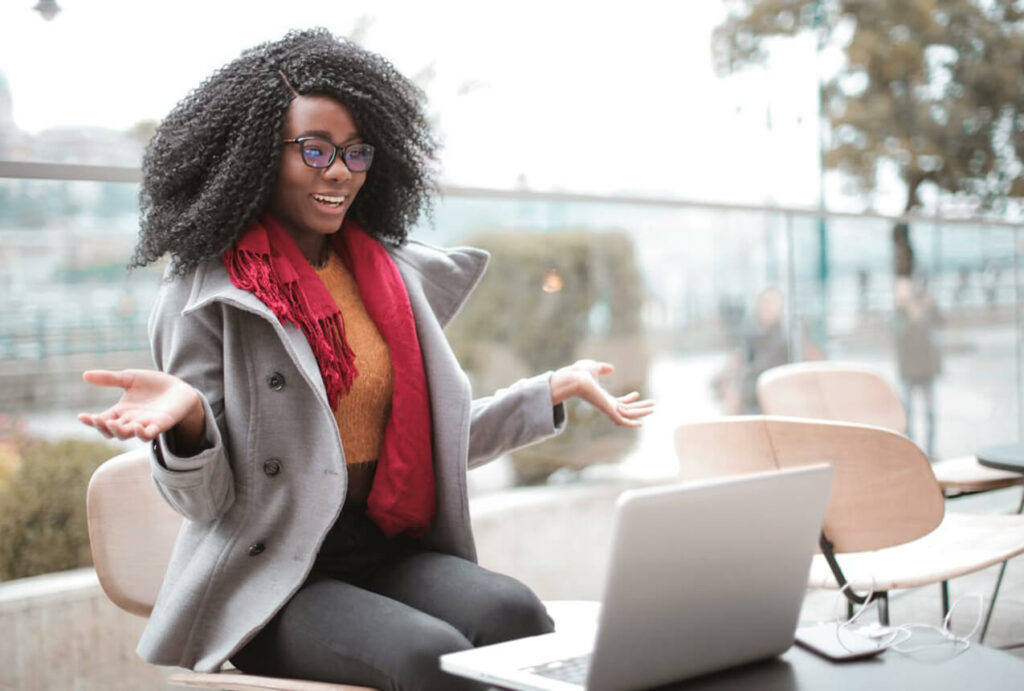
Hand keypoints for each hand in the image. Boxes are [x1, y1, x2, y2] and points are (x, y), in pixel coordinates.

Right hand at [78, 369, 203, 445]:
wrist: (179, 388)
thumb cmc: (153, 384)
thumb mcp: (129, 378)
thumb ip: (109, 378)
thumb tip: (85, 375)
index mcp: (120, 411)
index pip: (102, 419)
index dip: (91, 421)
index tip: (81, 416)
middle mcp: (130, 421)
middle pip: (112, 431)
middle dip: (103, 427)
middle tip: (98, 419)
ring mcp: (145, 424)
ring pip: (128, 435)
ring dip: (119, 431)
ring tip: (113, 423)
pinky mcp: (160, 425)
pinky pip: (149, 434)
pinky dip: (142, 433)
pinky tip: (137, 426)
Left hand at [549, 360, 654, 427]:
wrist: (574, 377)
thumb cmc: (580, 373)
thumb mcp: (594, 368)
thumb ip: (602, 368)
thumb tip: (612, 369)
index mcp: (603, 398)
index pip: (619, 402)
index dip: (629, 399)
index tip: (637, 393)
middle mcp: (606, 405)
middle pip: (627, 409)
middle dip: (641, 408)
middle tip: (653, 405)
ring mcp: (607, 409)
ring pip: (628, 414)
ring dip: (642, 412)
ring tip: (654, 408)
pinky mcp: (608, 411)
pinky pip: (622, 420)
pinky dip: (631, 424)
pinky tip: (641, 423)